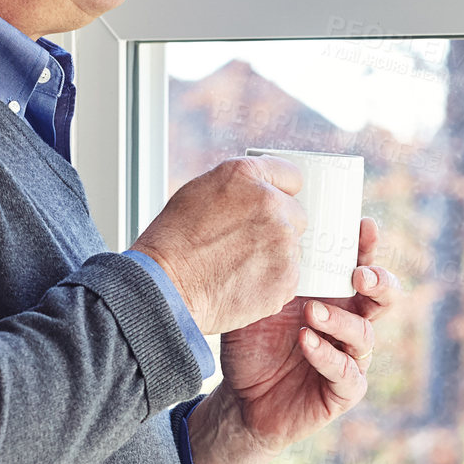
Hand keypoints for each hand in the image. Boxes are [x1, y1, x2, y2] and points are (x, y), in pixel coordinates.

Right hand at [130, 155, 306, 335]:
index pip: (291, 176)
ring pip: (292, 248)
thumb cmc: (172, 243)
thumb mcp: (199, 193)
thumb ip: (239, 188)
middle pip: (296, 214)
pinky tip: (243, 283)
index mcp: (246, 175)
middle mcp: (270, 203)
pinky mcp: (287, 277)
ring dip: (274, 256)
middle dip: (277, 228)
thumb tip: (258, 195)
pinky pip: (290, 276)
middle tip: (246, 244)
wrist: (166, 288)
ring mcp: (282, 241)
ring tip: (238, 267)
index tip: (274, 205)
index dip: (280, 192)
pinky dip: (272, 282)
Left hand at [210, 217, 399, 457]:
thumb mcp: (256, 303)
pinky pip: (345, 372)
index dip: (368, 247)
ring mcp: (350, 358)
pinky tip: (306, 341)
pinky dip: (326, 355)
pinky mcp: (343, 391)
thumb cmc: (253, 345)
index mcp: (335, 298)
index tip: (364, 225)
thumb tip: (260, 230)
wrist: (241, 400)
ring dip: (339, 320)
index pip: (361, 267)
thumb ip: (266, 274)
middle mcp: (349, 325)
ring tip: (311, 311)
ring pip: (364, 334)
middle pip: (384, 299)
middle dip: (379, 282)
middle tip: (358, 274)